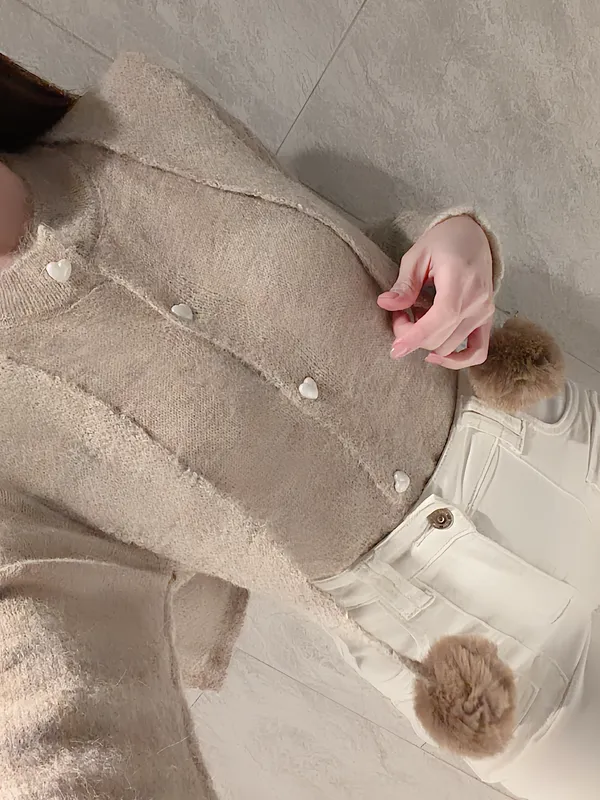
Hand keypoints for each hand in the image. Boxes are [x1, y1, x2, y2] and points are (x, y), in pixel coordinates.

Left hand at [377, 215, 494, 368]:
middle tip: (399, 315)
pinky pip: (477, 352)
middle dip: (412, 335)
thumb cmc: (443, 242)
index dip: (416, 336)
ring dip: (426, 341)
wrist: (473, 236)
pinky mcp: (487, 320)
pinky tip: (435, 355)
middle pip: (441, 338)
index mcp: (460, 281)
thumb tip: (385, 304)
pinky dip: (457, 360)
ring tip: (417, 318)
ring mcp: (485, 313)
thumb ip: (404, 284)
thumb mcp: (417, 256)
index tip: (395, 348)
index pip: (441, 319)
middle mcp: (478, 301)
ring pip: (450, 347)